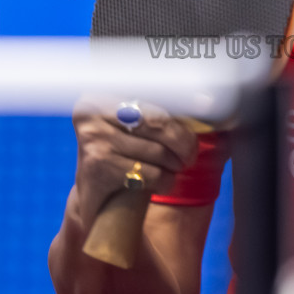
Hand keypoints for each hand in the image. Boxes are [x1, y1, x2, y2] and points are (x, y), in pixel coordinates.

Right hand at [70, 99, 198, 224]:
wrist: (91, 199)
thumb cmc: (119, 157)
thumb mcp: (131, 129)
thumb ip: (155, 114)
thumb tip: (202, 102)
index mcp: (103, 94)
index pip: (154, 100)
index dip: (179, 117)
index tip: (195, 129)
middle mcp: (94, 109)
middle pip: (158, 122)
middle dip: (183, 143)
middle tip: (189, 156)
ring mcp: (95, 137)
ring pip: (157, 151)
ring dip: (174, 166)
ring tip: (173, 170)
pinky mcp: (98, 165)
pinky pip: (150, 173)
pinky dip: (164, 182)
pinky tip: (161, 184)